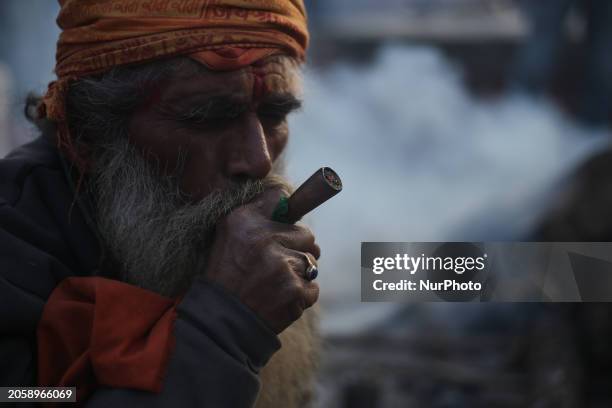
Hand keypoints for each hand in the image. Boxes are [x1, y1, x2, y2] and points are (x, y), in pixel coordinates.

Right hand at [205, 188, 319, 333]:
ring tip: (273, 284)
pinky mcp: (295, 290)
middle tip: (276, 263)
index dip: (286, 211)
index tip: (285, 221)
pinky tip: (279, 299)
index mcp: (244, 221)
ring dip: (298, 274)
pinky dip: (300, 295)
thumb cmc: (226, 276)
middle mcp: (263, 239)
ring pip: (311, 262)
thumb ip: (255, 213)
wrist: (221, 322)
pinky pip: (312, 287)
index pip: (279, 198)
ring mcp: (282, 266)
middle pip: (306, 234)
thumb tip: (284, 195)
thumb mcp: (228, 235)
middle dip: (297, 248)